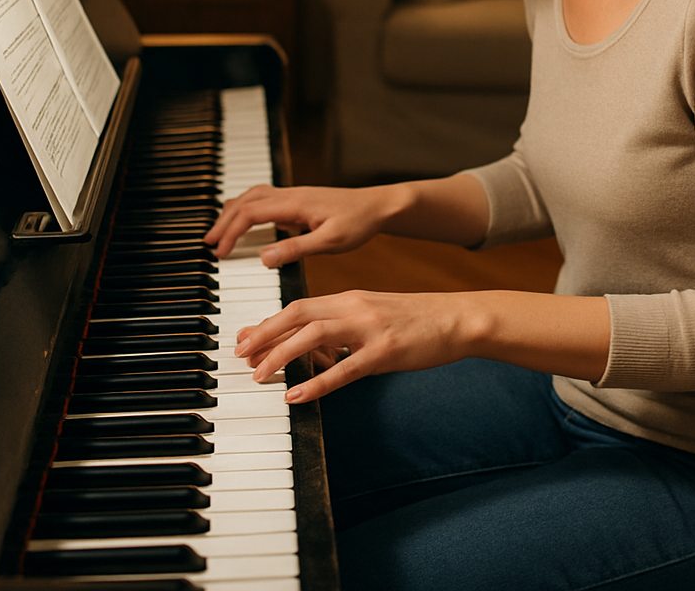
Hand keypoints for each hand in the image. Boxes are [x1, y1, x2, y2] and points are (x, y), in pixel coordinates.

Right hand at [204, 184, 395, 265]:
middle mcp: (291, 194)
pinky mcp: (300, 200)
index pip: (250, 212)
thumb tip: (262, 257)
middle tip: (209, 244)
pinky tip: (249, 221)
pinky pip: (265, 198)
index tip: (219, 252)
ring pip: (253, 196)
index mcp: (294, 203)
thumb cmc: (359, 223)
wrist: (379, 206)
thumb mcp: (330, 241)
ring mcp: (295, 195)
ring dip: (233, 212)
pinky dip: (248, 207)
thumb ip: (296, 249)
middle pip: (245, 201)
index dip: (230, 231)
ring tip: (220, 232)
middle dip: (224, 221)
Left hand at [235, 290, 471, 401]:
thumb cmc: (414, 320)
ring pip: (314, 337)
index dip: (267, 323)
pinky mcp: (386, 351)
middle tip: (239, 356)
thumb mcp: (372, 316)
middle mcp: (355, 307)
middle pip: (298, 315)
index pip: (298, 306)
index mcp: (349, 298)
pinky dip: (316, 383)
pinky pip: (345, 369)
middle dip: (263, 334)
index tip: (243, 340)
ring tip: (259, 377)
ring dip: (281, 356)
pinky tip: (296, 396)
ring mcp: (370, 328)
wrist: (455, 318)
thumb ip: (341, 328)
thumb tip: (307, 349)